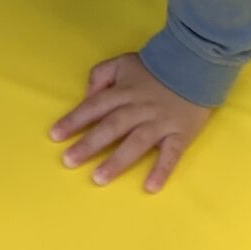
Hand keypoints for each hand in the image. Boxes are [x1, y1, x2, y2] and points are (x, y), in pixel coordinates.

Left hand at [50, 52, 212, 192]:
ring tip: (98, 178)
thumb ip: (101, 75)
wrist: (195, 64)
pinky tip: (150, 187)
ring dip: (117, 161)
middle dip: (89, 144)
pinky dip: (161, 170)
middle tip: (68, 161)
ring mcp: (160, 123)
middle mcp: (139, 109)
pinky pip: (171, 154)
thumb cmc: (154, 68)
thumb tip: (87, 96)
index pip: (94, 107)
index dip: (74, 120)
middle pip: (111, 127)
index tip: (55, 135)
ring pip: (136, 142)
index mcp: (124, 92)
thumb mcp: (123, 62)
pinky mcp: (180, 134)